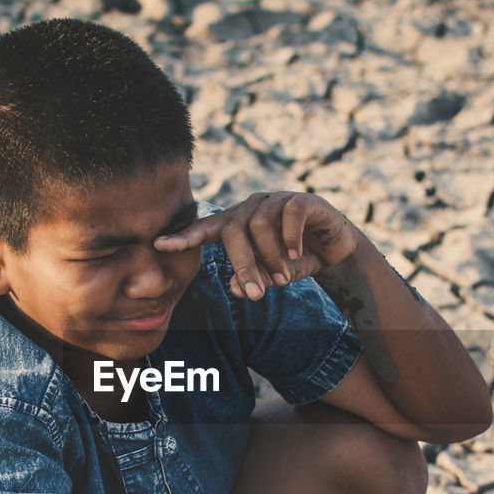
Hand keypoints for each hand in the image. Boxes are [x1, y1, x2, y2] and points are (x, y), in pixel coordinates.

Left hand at [155, 191, 360, 299]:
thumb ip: (253, 279)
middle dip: (243, 265)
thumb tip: (237, 288)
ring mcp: (277, 200)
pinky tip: (297, 253)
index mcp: (238, 223)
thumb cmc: (294, 262)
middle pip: (234, 230)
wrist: (334, 250)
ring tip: (283, 279)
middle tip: (255, 294)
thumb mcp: (271, 276)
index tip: (159, 246)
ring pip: (260, 224)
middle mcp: (253, 207)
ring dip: (271, 257)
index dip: (184, 237)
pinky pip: (290, 213)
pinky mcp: (304, 199)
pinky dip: (291, 237)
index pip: (206, 228)